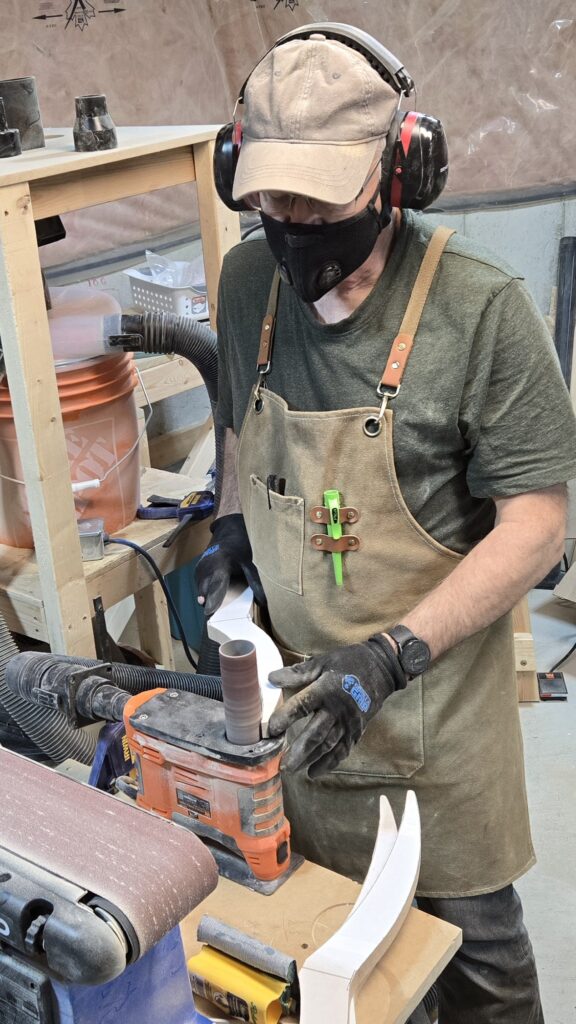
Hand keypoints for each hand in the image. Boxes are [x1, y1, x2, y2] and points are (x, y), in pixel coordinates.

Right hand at [195, 513, 265, 615]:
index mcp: (221, 563)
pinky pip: (200, 586)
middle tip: (211, 617)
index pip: (216, 584)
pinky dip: (206, 593)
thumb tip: (263, 601)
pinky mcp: (197, 572)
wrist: (228, 533)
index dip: (214, 599)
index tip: (210, 612)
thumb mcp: (250, 563)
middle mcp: (207, 566)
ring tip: (212, 611)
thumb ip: (255, 582)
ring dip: (207, 599)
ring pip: (201, 589)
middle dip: (208, 603)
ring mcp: (200, 569)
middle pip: (206, 590)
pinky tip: (211, 598)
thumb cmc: (240, 548)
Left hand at [267, 636, 405, 777]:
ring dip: (311, 759)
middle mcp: (337, 709)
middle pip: (316, 734)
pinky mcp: (357, 730)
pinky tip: (314, 771)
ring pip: (328, 746)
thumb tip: (271, 678)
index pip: (303, 705)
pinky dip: (329, 762)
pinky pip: (343, 750)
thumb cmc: (348, 663)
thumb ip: (298, 673)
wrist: (382, 669)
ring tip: (293, 770)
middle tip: (283, 765)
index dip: (286, 717)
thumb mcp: (323, 661)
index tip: (271, 729)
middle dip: (299, 750)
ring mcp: (349, 723)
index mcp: (326, 689)